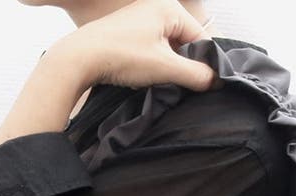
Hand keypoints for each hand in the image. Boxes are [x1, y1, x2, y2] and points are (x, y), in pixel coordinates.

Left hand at [56, 0, 221, 92]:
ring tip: (159, 82)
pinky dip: (154, 65)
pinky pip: (152, 50)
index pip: (201, 38)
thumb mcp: (165, 68)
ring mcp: (141, 20)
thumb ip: (195, 74)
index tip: (204, 85)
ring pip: (168, 49)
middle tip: (179, 86)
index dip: (205, 63)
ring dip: (168, 68)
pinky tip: (146, 78)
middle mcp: (156, 8)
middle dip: (185, 66)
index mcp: (169, 8)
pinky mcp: (128, 34)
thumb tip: (216, 80)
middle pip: (185, 43)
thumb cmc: (121, 55)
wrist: (80, 58)